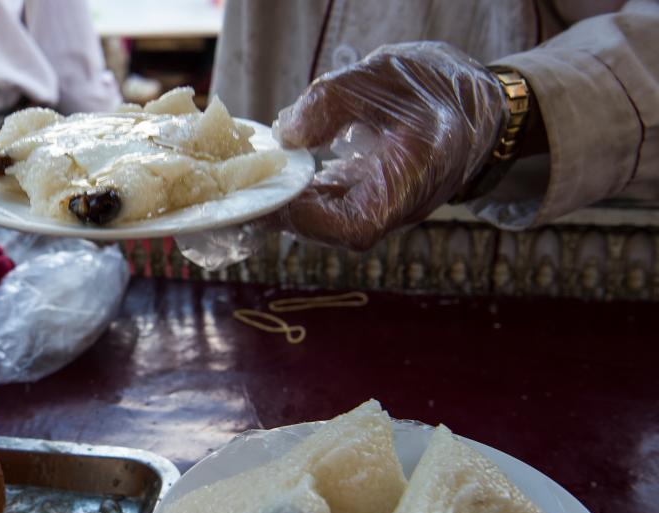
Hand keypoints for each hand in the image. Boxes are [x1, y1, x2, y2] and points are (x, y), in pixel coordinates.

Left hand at [272, 42, 506, 250]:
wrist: (475, 101)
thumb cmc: (433, 84)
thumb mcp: (379, 76)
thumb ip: (330, 102)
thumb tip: (284, 134)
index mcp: (413, 179)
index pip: (354, 226)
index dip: (306, 219)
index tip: (267, 196)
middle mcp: (402, 207)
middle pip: (336, 230)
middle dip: (287, 212)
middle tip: (243, 190)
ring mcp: (389, 209)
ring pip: (333, 222)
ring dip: (292, 204)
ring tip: (253, 184)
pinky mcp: (377, 201)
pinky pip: (337, 209)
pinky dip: (306, 194)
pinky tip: (280, 177)